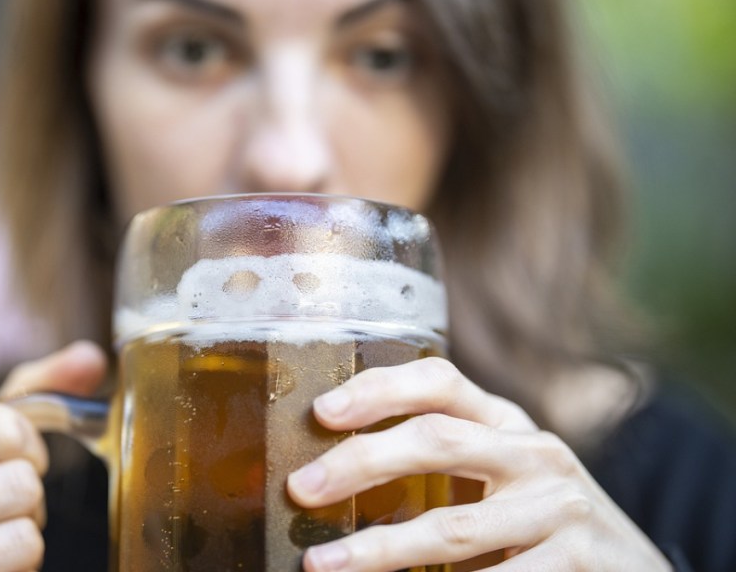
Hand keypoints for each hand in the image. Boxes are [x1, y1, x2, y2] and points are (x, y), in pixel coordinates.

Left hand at [286, 357, 671, 571]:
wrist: (633, 571)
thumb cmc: (540, 521)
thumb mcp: (502, 474)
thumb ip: (442, 459)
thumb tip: (332, 470)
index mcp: (507, 423)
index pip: (440, 381)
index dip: (379, 388)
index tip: (323, 412)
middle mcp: (535, 453)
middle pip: (436, 439)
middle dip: (360, 462)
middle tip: (300, 487)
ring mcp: (559, 509)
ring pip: (452, 527)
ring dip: (377, 549)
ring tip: (320, 564)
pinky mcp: (577, 564)